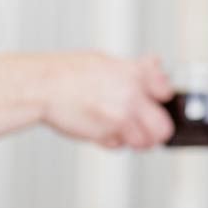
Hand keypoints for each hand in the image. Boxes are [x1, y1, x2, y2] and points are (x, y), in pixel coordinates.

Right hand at [37, 52, 174, 149]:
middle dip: (155, 132)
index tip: (152, 104)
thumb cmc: (68, 73)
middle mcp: (133, 93)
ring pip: (145, 142)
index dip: (159, 101)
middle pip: (164, 127)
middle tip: (144, 130)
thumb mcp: (106, 61)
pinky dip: (112, 143)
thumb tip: (157, 62)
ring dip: (134, 141)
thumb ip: (135, 67)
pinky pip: (119, 146)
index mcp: (135, 72)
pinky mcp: (106, 132)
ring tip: (120, 132)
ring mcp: (122, 114)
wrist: (42, 85)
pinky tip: (100, 130)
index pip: (166, 92)